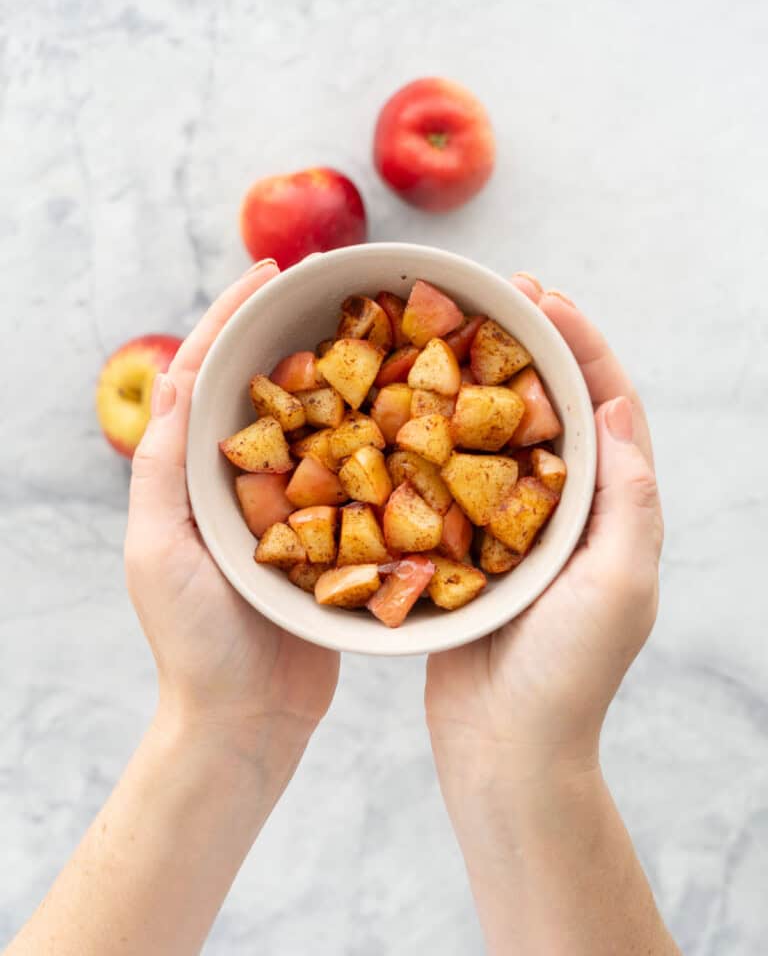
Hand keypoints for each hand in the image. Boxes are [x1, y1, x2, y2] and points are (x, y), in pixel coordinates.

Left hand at [125, 261, 338, 764]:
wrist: (247, 720)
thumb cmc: (196, 641)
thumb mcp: (159, 550)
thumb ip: (163, 467)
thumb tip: (174, 377)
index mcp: (194, 474)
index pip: (208, 375)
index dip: (233, 316)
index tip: (272, 269)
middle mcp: (240, 482)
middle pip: (265, 388)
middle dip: (293, 332)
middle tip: (337, 289)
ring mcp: (289, 509)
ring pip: (314, 424)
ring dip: (340, 377)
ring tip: (378, 333)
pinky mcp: (331, 538)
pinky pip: (353, 475)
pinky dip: (374, 439)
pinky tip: (406, 415)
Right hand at [426, 275, 663, 783]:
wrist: (504, 748)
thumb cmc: (567, 676)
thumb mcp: (616, 585)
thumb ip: (626, 500)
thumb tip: (620, 409)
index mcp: (612, 512)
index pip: (608, 408)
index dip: (583, 346)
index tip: (546, 298)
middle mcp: (568, 511)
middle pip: (554, 408)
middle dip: (531, 346)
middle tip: (495, 293)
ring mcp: (513, 527)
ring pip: (501, 435)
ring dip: (482, 381)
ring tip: (451, 331)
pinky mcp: (467, 548)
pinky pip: (455, 477)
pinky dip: (438, 436)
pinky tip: (408, 405)